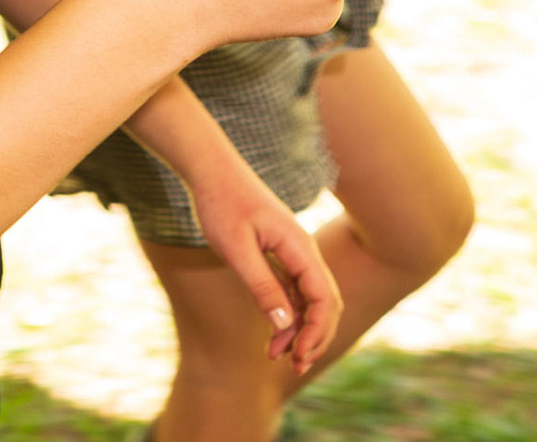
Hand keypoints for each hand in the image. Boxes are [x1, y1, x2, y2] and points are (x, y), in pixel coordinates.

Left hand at [189, 164, 341, 374]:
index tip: (296, 356)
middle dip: (315, 336)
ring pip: (310, 298)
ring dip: (300, 329)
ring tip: (276, 356)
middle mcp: (303, 250)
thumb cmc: (221, 204)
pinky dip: (288, 314)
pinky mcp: (280, 253)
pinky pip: (294, 290)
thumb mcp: (236, 249)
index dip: (316, 331)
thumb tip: (285, 324)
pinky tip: (273, 334)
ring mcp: (293, 252)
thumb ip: (261, 286)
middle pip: (326, 301)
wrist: (211, 170)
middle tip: (294, 366)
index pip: (323, 297)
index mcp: (299, 247)